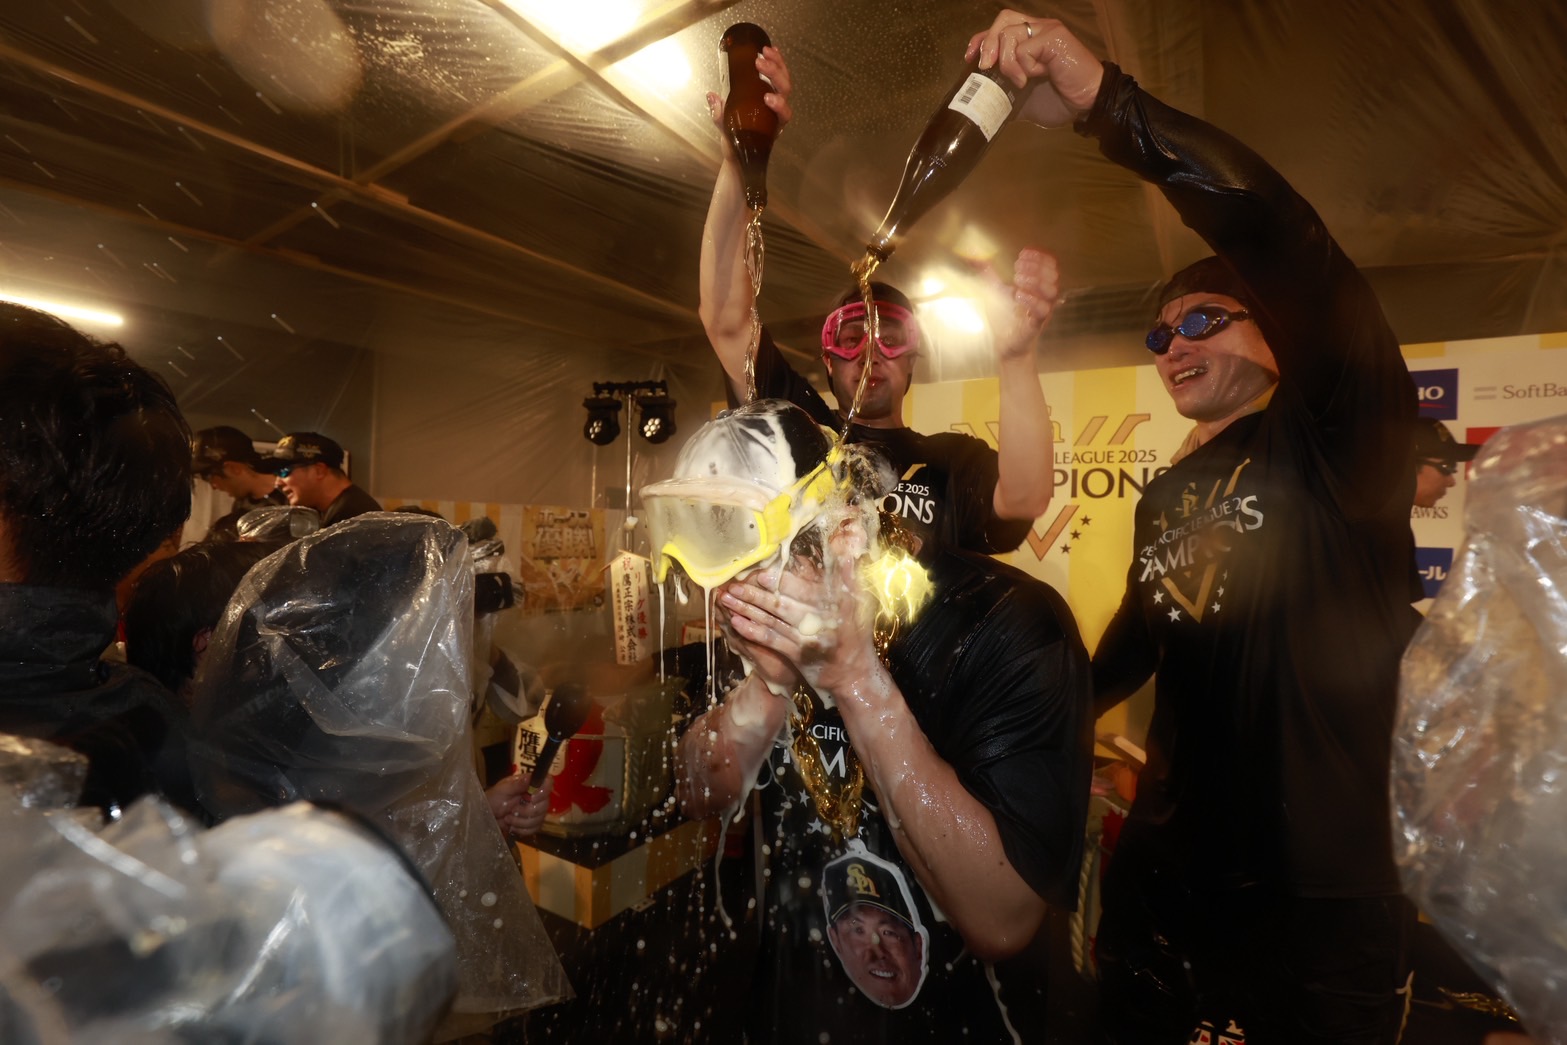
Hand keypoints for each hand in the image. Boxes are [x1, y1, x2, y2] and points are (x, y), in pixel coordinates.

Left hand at [486, 772, 551, 838]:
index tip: (531, 798)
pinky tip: (512, 827)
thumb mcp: (502, 790)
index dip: (543, 792)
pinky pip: (535, 829)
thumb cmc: (493, 798)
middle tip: (512, 810)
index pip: (547, 783)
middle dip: (527, 811)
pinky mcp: (533, 824)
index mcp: (530, 784)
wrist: (486, 815)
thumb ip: (516, 785)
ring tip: (508, 818)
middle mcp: (536, 797)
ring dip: (521, 822)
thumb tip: (529, 777)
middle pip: (545, 805)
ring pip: (539, 819)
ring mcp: (536, 811)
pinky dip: (522, 830)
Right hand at [706, 45, 794, 149]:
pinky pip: (779, 76)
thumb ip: (720, 116)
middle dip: (774, 74)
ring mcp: (776, 100)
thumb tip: (711, 96)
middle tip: (759, 62)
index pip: (783, 113)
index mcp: (773, 124)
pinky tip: (772, 50)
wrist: (739, 149)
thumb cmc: (737, 143)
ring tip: (765, 51)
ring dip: (777, 63)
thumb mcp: (727, 132)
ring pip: (784, 80)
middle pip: (784, 90)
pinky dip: (776, 62)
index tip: (766, 98)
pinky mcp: (771, 91)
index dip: (779, 105)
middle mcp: (778, 112)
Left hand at [719, 546, 880, 703]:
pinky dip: (753, 631)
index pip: (804, 587)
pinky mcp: (799, 656)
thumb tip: (846, 545)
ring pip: (773, 620)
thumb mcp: (859, 602)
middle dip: (755, 594)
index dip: (780, 581)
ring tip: (727, 599)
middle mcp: (822, 619)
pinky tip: (736, 622)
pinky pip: (772, 640)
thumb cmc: (854, 635)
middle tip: (733, 585)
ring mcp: (809, 638)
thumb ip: (849, 574)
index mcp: (836, 602)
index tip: (760, 573)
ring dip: (748, 609)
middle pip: (782, 603)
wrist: (853, 675)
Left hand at [963, 12, 1103, 126]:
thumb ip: (1005, 92)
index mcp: (1030, 39)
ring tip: (1019, 81)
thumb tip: (982, 102)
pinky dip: (1024, 66)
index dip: (980, 39)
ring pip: (1009, 34)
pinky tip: (1037, 76)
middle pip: (1002, 19)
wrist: (1087, 104)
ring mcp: (1047, 30)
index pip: (999, 27)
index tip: (969, 59)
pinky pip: (1024, 48)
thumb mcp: (1023, 99)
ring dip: (1007, 62)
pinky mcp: (1054, 37)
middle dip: (987, 43)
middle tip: (985, 68)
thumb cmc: (1060, 100)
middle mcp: (1038, 28)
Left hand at [978, 247, 1060, 362]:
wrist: (1004, 344)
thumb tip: (974, 255)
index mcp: (1038, 285)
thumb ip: (987, 272)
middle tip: (1017, 269)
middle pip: (1053, 275)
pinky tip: (1018, 296)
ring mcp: (1042, 310)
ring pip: (1051, 291)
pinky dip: (1032, 301)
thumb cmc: (1004, 317)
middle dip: (1036, 267)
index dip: (1039, 256)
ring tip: (1017, 282)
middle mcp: (1044, 297)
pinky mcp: (1036, 324)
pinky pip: (1043, 311)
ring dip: (1035, 281)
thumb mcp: (994, 290)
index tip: (1022, 254)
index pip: (1049, 264)